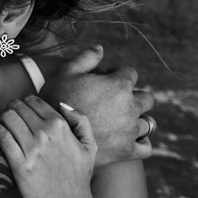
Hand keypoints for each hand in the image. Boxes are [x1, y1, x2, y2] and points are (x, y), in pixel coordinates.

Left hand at [0, 96, 95, 197]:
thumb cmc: (77, 176)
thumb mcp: (89, 146)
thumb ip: (80, 120)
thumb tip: (61, 104)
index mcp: (60, 126)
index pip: (32, 100)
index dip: (22, 103)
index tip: (19, 110)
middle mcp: (46, 133)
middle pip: (16, 107)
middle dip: (9, 109)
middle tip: (6, 116)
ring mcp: (32, 148)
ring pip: (6, 118)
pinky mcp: (19, 163)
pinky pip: (0, 136)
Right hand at [41, 46, 154, 164]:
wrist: (50, 134)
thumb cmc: (55, 99)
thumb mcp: (65, 72)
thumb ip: (86, 57)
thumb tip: (101, 48)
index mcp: (119, 85)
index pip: (130, 73)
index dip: (117, 73)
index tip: (105, 79)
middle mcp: (131, 107)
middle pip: (146, 98)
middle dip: (134, 96)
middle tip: (114, 101)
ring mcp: (130, 130)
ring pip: (148, 123)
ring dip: (137, 119)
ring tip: (121, 121)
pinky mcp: (126, 150)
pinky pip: (145, 147)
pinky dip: (141, 142)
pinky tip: (130, 139)